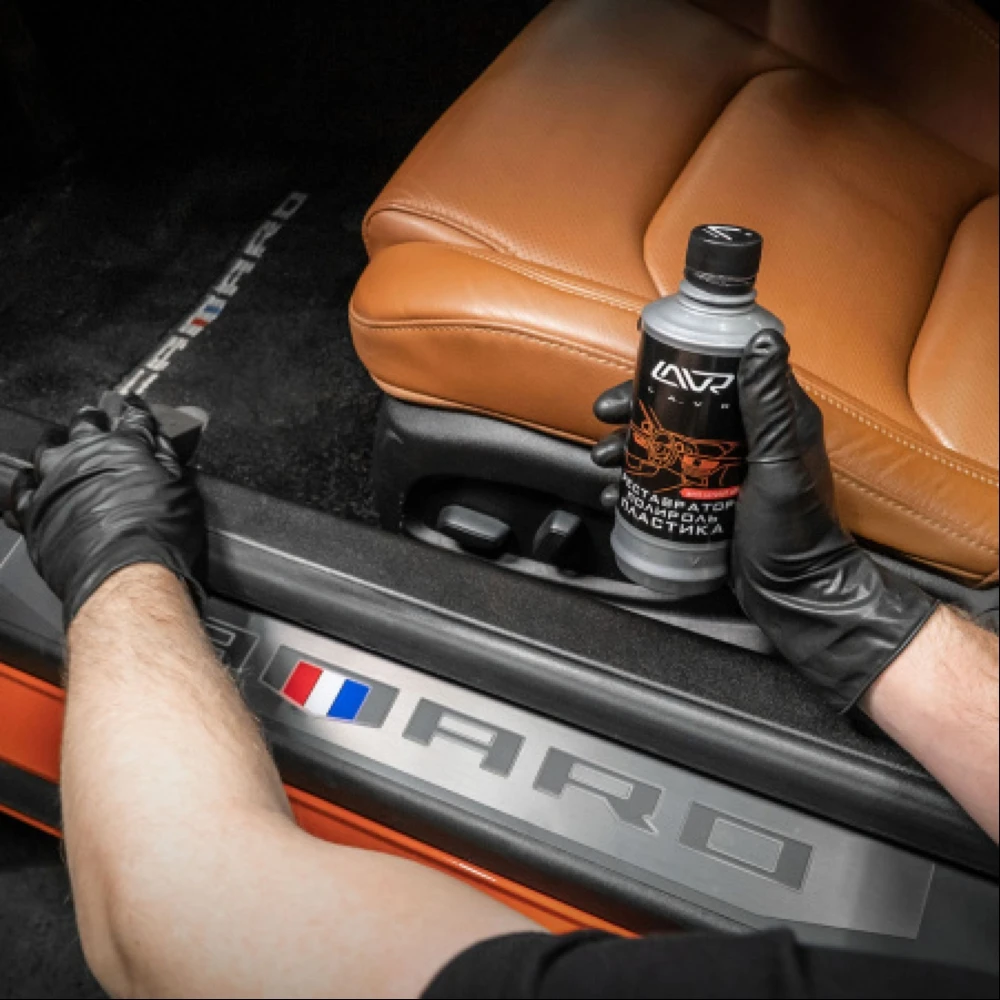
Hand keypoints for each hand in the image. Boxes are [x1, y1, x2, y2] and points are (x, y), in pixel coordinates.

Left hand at [10, 396, 204, 625]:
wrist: (122, 575)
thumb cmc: (156, 536)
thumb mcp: (181, 491)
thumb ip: (168, 459)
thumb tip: (165, 439)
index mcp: (123, 447)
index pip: (132, 418)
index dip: (135, 410)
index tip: (134, 407)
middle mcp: (83, 456)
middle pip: (84, 425)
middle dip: (92, 418)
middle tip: (95, 417)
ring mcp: (53, 481)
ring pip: (45, 449)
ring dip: (54, 443)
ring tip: (59, 444)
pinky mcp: (32, 511)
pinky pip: (19, 491)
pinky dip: (25, 485)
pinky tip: (30, 484)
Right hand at [591, 331, 937, 711]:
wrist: (793, 596)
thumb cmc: (794, 533)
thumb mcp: (778, 464)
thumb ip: (769, 406)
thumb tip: (765, 338)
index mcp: (772, 418)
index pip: (719, 372)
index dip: (675, 365)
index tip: (639, 364)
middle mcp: (745, 438)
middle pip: (681, 408)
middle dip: (636, 411)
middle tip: (606, 417)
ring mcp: (722, 470)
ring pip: (665, 444)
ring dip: (627, 447)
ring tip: (603, 461)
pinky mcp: (705, 499)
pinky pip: (663, 480)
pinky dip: (634, 483)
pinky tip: (614, 494)